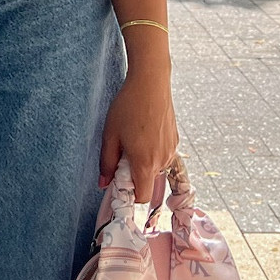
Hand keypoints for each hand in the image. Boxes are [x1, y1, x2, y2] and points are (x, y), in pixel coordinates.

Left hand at [99, 61, 179, 201]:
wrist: (151, 82)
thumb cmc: (128, 107)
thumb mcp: (110, 135)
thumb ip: (106, 163)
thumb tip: (104, 184)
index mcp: (145, 163)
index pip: (142, 197)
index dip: (128, 194)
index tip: (117, 181)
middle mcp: (162, 160)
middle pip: (147, 182)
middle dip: (133, 175)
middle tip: (121, 153)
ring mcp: (171, 150)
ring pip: (155, 168)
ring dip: (143, 162)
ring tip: (133, 138)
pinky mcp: (175, 140)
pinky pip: (162, 156)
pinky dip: (152, 151)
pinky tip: (144, 131)